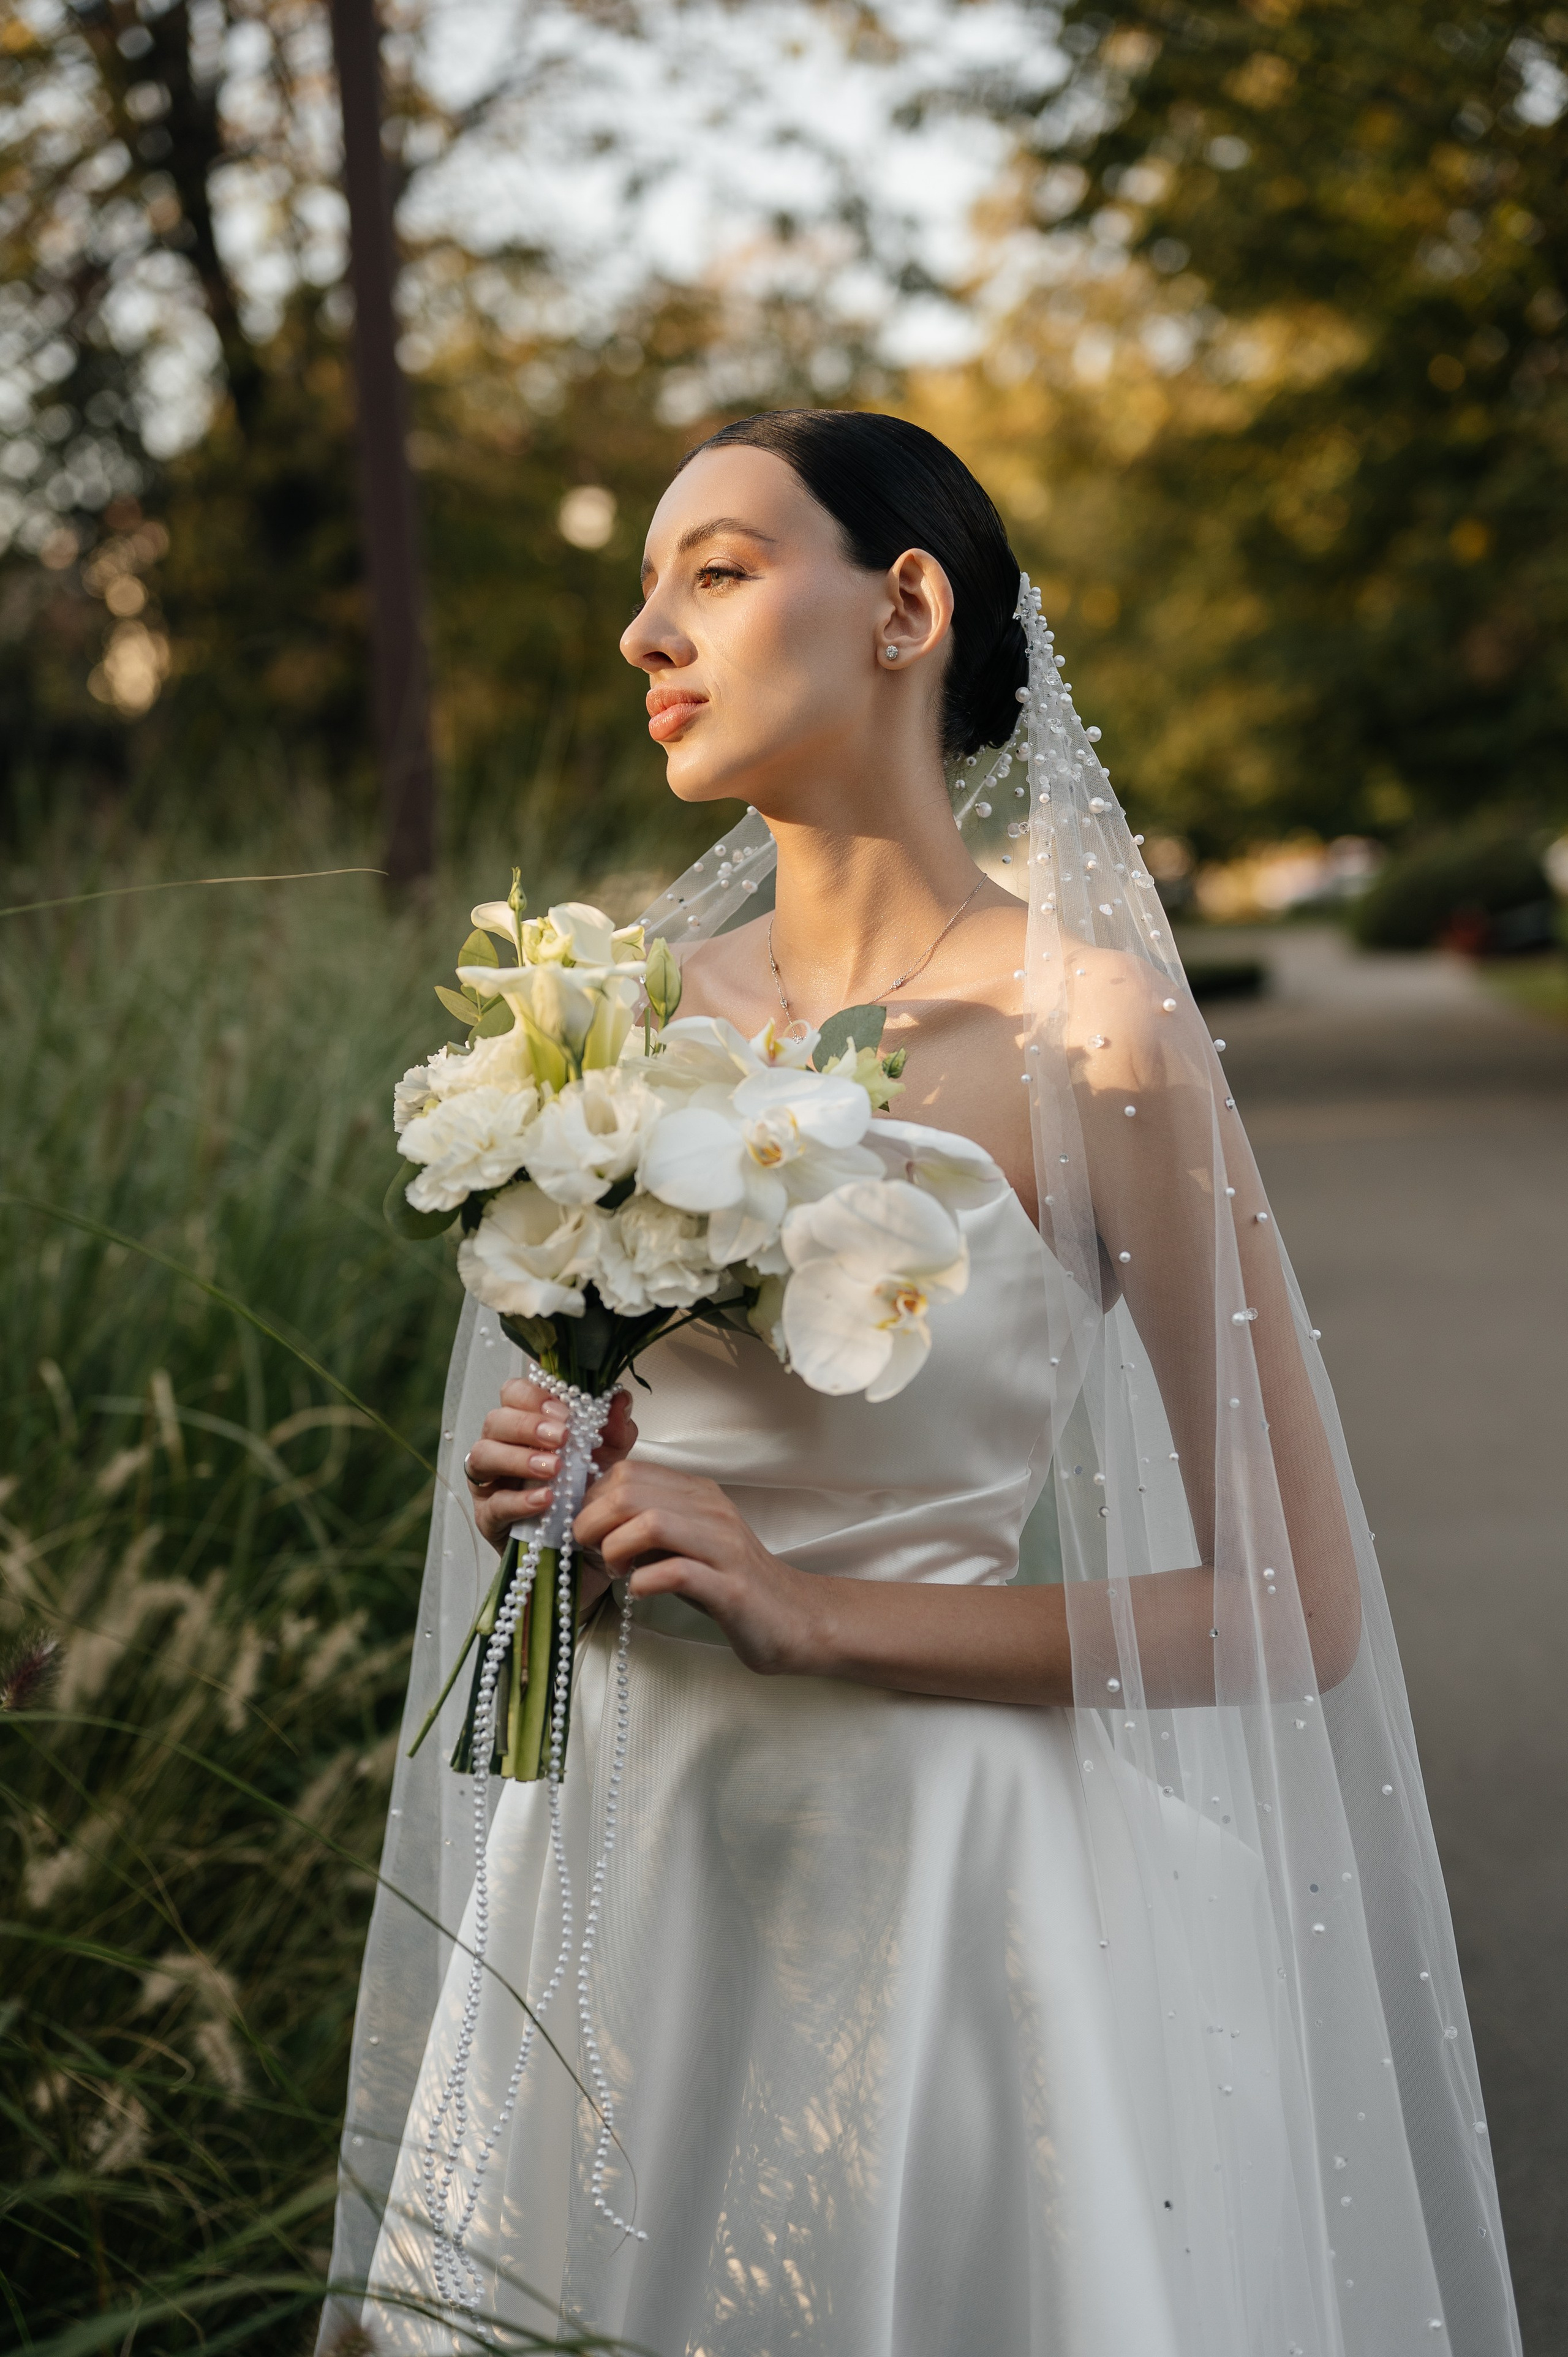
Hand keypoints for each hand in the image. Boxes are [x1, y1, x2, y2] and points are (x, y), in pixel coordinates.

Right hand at [464, 1379, 637, 1562]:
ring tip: (554, 1469)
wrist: (586, 1550)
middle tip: (561, 1438)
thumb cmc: (586, 1496)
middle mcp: (501, 1447)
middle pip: (495, 1420)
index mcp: (526, 1425)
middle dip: (528, 1425)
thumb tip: (620, 1397)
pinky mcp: (488, 1517)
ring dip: (519, 1458)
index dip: (535, 1396)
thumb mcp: (608, 1460)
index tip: (566, 1411)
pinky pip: (495, 1503)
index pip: (514, 1393)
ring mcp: (490, 1482)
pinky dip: (520, 1500)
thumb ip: (614, 1429)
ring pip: (483, 1455)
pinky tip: (545, 1500)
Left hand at [572, 1460, 821, 1677]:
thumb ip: (647, 1525)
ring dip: (616, 1548)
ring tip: (617, 1570)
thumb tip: (592, 1521)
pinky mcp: (731, 1588)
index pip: (628, 1472)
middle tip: (594, 1552)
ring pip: (650, 1523)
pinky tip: (640, 1591)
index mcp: (698, 1494)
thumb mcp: (685, 1542)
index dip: (593, 1499)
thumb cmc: (729, 1582)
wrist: (794, 1617)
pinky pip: (677, 1572)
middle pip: (630, 1492)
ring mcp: (724, 1547)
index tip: (589, 1529)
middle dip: (593, 1522)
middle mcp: (711, 1511)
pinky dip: (645, 1581)